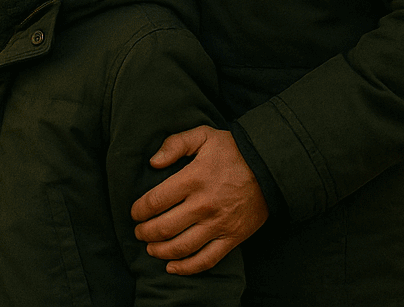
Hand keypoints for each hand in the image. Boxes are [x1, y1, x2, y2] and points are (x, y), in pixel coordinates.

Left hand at [131, 125, 267, 274]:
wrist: (269, 168)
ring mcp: (219, 225)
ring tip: (150, 249)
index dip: (140, 210)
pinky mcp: (232, 239)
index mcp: (193, 179)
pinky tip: (172, 267)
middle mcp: (204, 205)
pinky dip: (187, 268)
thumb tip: (152, 162)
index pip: (157, 200)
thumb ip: (175, 144)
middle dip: (146, 232)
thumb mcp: (202, 135)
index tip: (133, 213)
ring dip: (161, 251)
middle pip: (165, 227)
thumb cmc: (232, 150)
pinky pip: (207, 260)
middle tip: (138, 232)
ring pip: (182, 247)